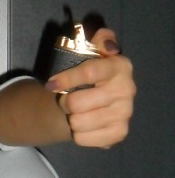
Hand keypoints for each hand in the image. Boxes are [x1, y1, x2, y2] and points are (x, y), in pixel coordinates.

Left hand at [46, 29, 135, 148]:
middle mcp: (127, 89)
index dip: (67, 79)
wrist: (97, 102)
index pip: (90, 72)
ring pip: (78, 122)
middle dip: (65, 103)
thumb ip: (99, 39)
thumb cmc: (90, 75)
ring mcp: (125, 112)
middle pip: (78, 103)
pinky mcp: (119, 132)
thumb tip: (104, 40)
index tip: (51, 85)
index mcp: (120, 66)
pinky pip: (84, 138)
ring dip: (71, 118)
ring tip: (75, 113)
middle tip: (65, 101)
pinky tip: (83, 125)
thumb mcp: (92, 51)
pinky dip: (77, 134)